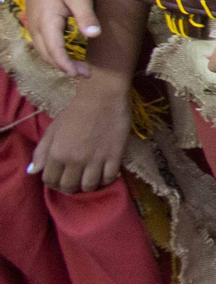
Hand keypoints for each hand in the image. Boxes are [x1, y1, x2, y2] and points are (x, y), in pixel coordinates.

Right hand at [24, 0, 98, 76]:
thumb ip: (86, 16)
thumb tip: (94, 35)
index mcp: (47, 22)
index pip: (54, 50)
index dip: (65, 65)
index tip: (79, 74)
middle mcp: (36, 28)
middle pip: (47, 55)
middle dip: (65, 67)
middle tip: (86, 73)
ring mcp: (32, 28)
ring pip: (43, 52)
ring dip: (58, 62)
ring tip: (78, 68)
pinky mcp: (34, 26)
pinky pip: (41, 46)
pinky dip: (52, 54)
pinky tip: (66, 57)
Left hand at [28, 78, 128, 192]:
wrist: (102, 97)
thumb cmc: (75, 111)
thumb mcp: (53, 129)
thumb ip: (41, 151)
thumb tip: (33, 171)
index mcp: (57, 153)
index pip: (50, 181)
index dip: (54, 182)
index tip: (60, 178)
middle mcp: (75, 160)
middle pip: (69, 187)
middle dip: (70, 186)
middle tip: (75, 179)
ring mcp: (96, 160)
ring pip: (89, 186)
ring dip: (88, 185)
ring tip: (90, 177)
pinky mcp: (115, 156)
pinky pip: (109, 178)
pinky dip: (106, 180)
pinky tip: (104, 172)